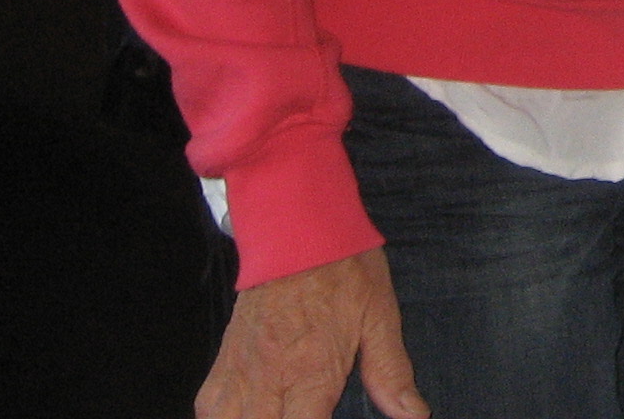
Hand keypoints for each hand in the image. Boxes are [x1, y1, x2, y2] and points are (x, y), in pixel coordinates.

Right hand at [196, 248, 427, 418]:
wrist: (298, 223)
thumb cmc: (343, 267)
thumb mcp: (380, 316)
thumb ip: (390, 372)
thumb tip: (414, 415)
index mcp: (311, 374)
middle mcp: (269, 379)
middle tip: (304, 415)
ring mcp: (241, 371)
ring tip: (277, 416)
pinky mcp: (224, 359)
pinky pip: (208, 407)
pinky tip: (246, 416)